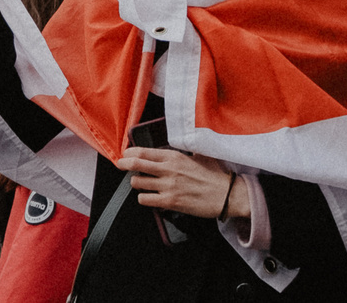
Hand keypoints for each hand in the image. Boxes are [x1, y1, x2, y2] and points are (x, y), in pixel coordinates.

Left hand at [119, 147, 248, 220]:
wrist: (226, 194)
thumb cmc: (214, 175)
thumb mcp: (198, 155)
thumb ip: (184, 150)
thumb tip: (177, 145)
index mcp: (174, 156)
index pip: (144, 151)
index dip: (130, 152)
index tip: (126, 153)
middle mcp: (169, 169)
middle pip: (136, 164)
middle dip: (124, 164)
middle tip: (121, 165)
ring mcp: (168, 186)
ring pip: (138, 183)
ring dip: (136, 183)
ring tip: (141, 183)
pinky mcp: (170, 202)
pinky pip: (145, 200)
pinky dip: (144, 198)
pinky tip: (149, 197)